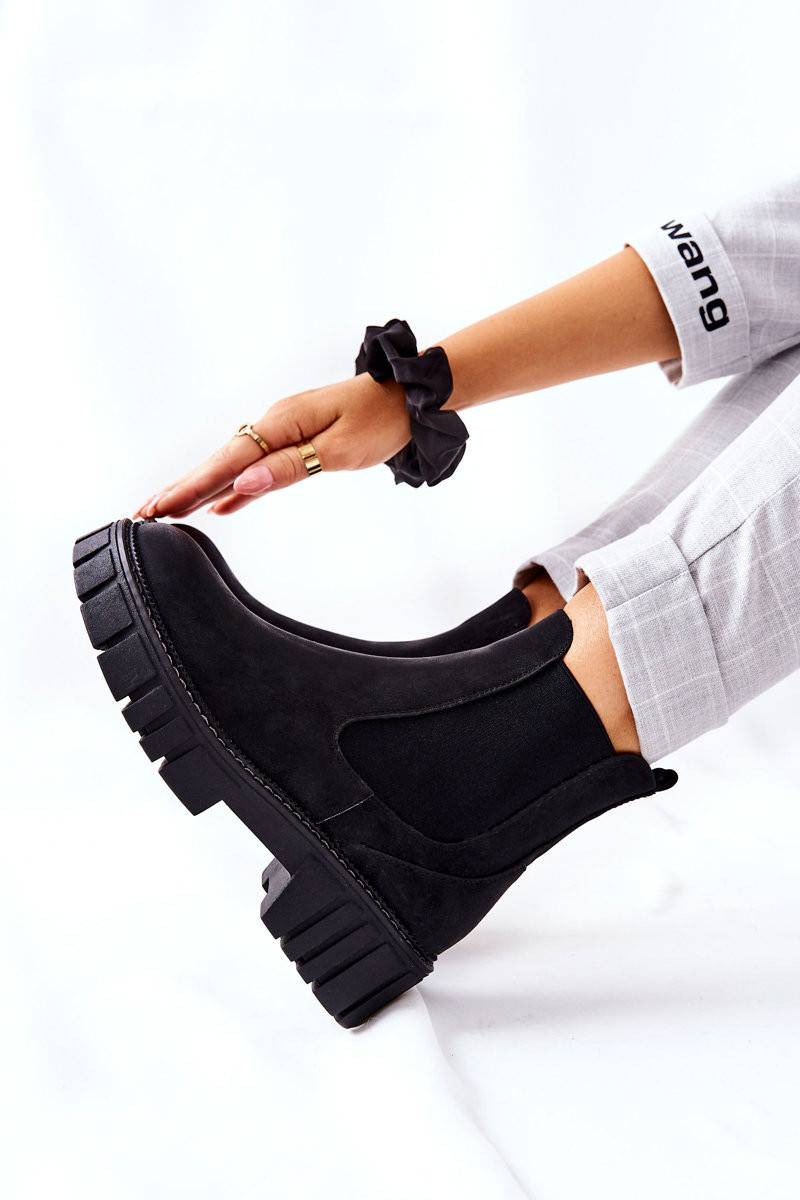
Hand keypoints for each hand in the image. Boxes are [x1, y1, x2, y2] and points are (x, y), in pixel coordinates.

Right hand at [134, 372, 410, 517]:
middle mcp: (274, 424)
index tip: (160, 508)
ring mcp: (283, 431)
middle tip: (144, 513)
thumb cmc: (380, 422)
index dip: (192, 487)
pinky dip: (234, 487)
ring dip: (201, 488)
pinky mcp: (296, 440)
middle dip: (182, 488)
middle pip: (220, 462)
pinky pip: (256, 467)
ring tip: (168, 510)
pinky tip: (220, 506)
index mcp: (281, 423)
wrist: (411, 399)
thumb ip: (289, 468)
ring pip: (233, 465)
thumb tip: (243, 485)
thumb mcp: (338, 451)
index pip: (227, 462)